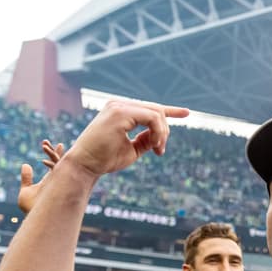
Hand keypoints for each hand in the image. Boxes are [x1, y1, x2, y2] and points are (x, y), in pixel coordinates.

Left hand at [17, 140, 65, 214]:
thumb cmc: (32, 208)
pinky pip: (57, 168)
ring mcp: (59, 180)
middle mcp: (57, 179)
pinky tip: (43, 154)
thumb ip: (26, 178)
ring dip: (52, 153)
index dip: (52, 154)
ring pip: (59, 163)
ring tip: (43, 144)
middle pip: (59, 162)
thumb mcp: (26, 190)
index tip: (47, 144)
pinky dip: (52, 160)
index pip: (54, 164)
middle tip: (49, 141)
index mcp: (51, 180)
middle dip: (55, 151)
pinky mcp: (58, 182)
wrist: (35, 217)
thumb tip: (25, 165)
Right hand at [65, 100, 189, 178]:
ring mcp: (118, 106)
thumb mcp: (132, 148)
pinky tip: (155, 145)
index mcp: (119, 110)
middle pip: (156, 110)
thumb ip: (146, 139)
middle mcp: (118, 104)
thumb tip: (160, 135)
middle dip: (165, 130)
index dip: (170, 110)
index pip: (149, 107)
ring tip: (157, 149)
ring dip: (162, 133)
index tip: (187, 113)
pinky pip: (152, 117)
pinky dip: (158, 132)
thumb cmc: (105, 159)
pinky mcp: (119, 112)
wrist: (85, 166)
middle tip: (160, 150)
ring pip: (156, 113)